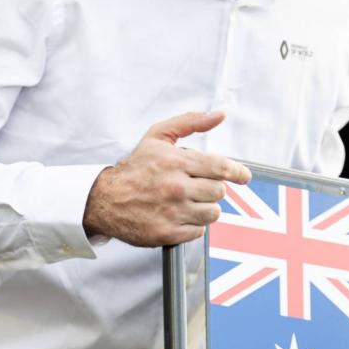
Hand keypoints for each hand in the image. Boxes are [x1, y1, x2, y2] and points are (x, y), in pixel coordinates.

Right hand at [82, 111, 251, 246]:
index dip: (238, 172)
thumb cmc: (135, 167)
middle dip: (212, 188)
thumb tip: (219, 115)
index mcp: (176, 162)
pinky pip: (198, 231)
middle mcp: (176, 187)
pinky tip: (179, 215)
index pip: (221, 168)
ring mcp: (172, 212)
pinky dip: (193, 224)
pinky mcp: (168, 233)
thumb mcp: (158, 137)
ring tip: (189, 201)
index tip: (243, 176)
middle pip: (219, 192)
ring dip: (205, 207)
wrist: (106, 199)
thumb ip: (189, 122)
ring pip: (212, 213)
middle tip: (198, 186)